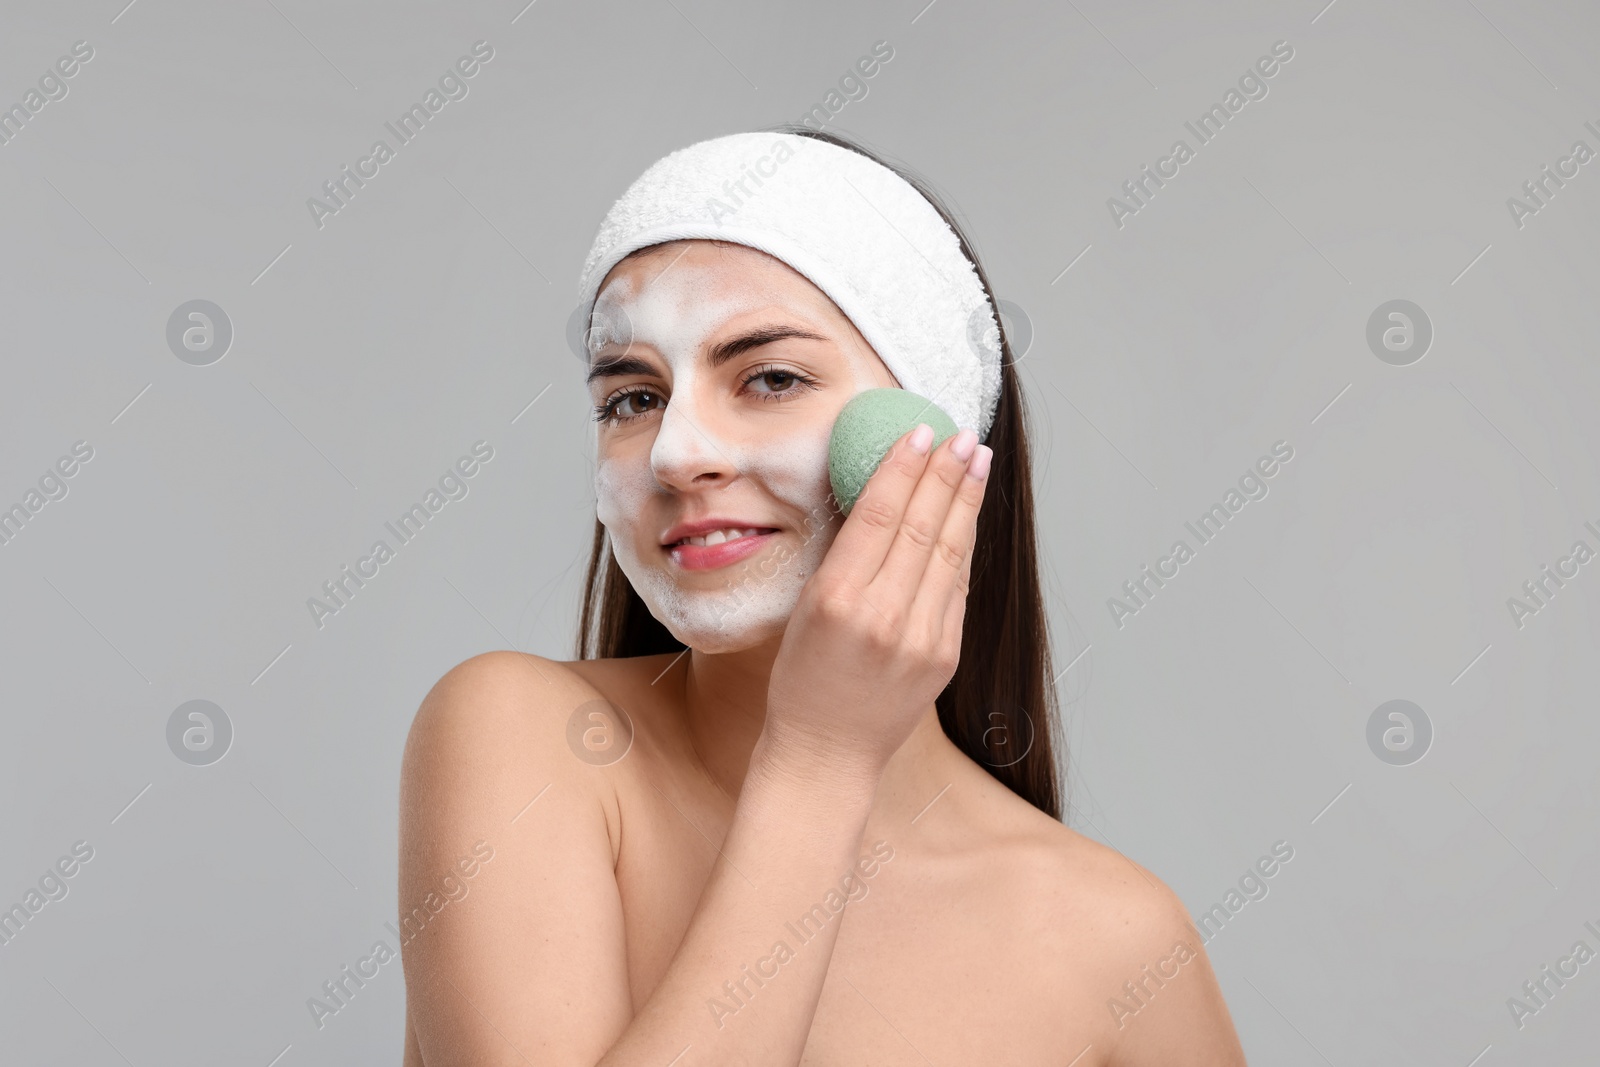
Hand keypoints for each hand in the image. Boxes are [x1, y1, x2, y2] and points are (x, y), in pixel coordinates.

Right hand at [758, 423, 992, 782]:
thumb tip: (875, 497)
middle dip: (945, 474)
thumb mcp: (804, 612)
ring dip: (965, 501)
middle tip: (962, 434)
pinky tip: (967, 515)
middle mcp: (886, 617)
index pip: (878, 515)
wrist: (826, 755)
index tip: (920, 431)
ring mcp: (922, 638)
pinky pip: (956, 587)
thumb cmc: (801, 683)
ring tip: (977, 460)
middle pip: (921, 526)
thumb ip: (843, 559)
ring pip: (949, 552)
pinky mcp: (945, 656)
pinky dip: (962, 545)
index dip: (903, 468)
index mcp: (839, 601)